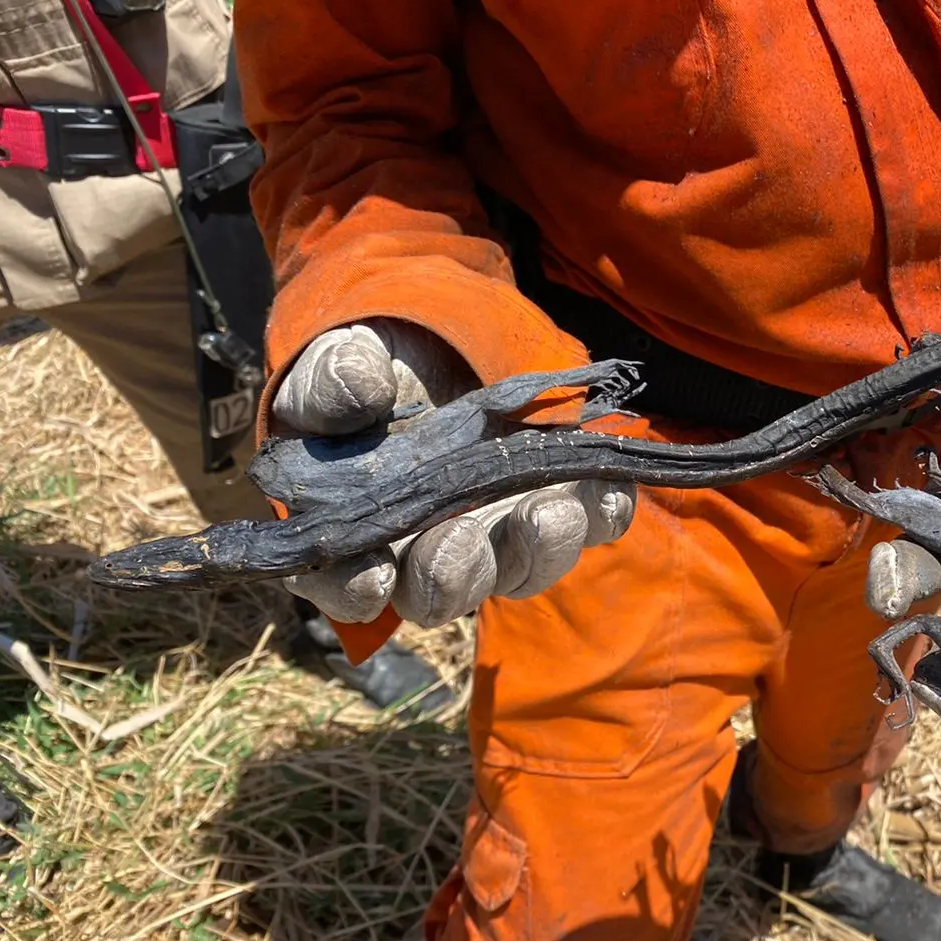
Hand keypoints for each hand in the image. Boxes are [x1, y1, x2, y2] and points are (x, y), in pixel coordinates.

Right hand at [271, 320, 635, 626]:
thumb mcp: (340, 362)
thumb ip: (333, 381)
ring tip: (549, 510)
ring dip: (540, 549)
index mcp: (359, 531)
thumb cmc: (372, 371)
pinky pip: (593, 526)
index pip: (348, 584)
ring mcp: (502, 533)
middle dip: (454, 573)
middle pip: (443, 592)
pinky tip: (607, 484)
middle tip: (461, 536)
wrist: (439, 349)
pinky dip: (605, 511)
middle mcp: (432, 550)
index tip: (373, 571)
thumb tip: (361, 392)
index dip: (357, 588)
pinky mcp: (559, 502)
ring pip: (522, 570)